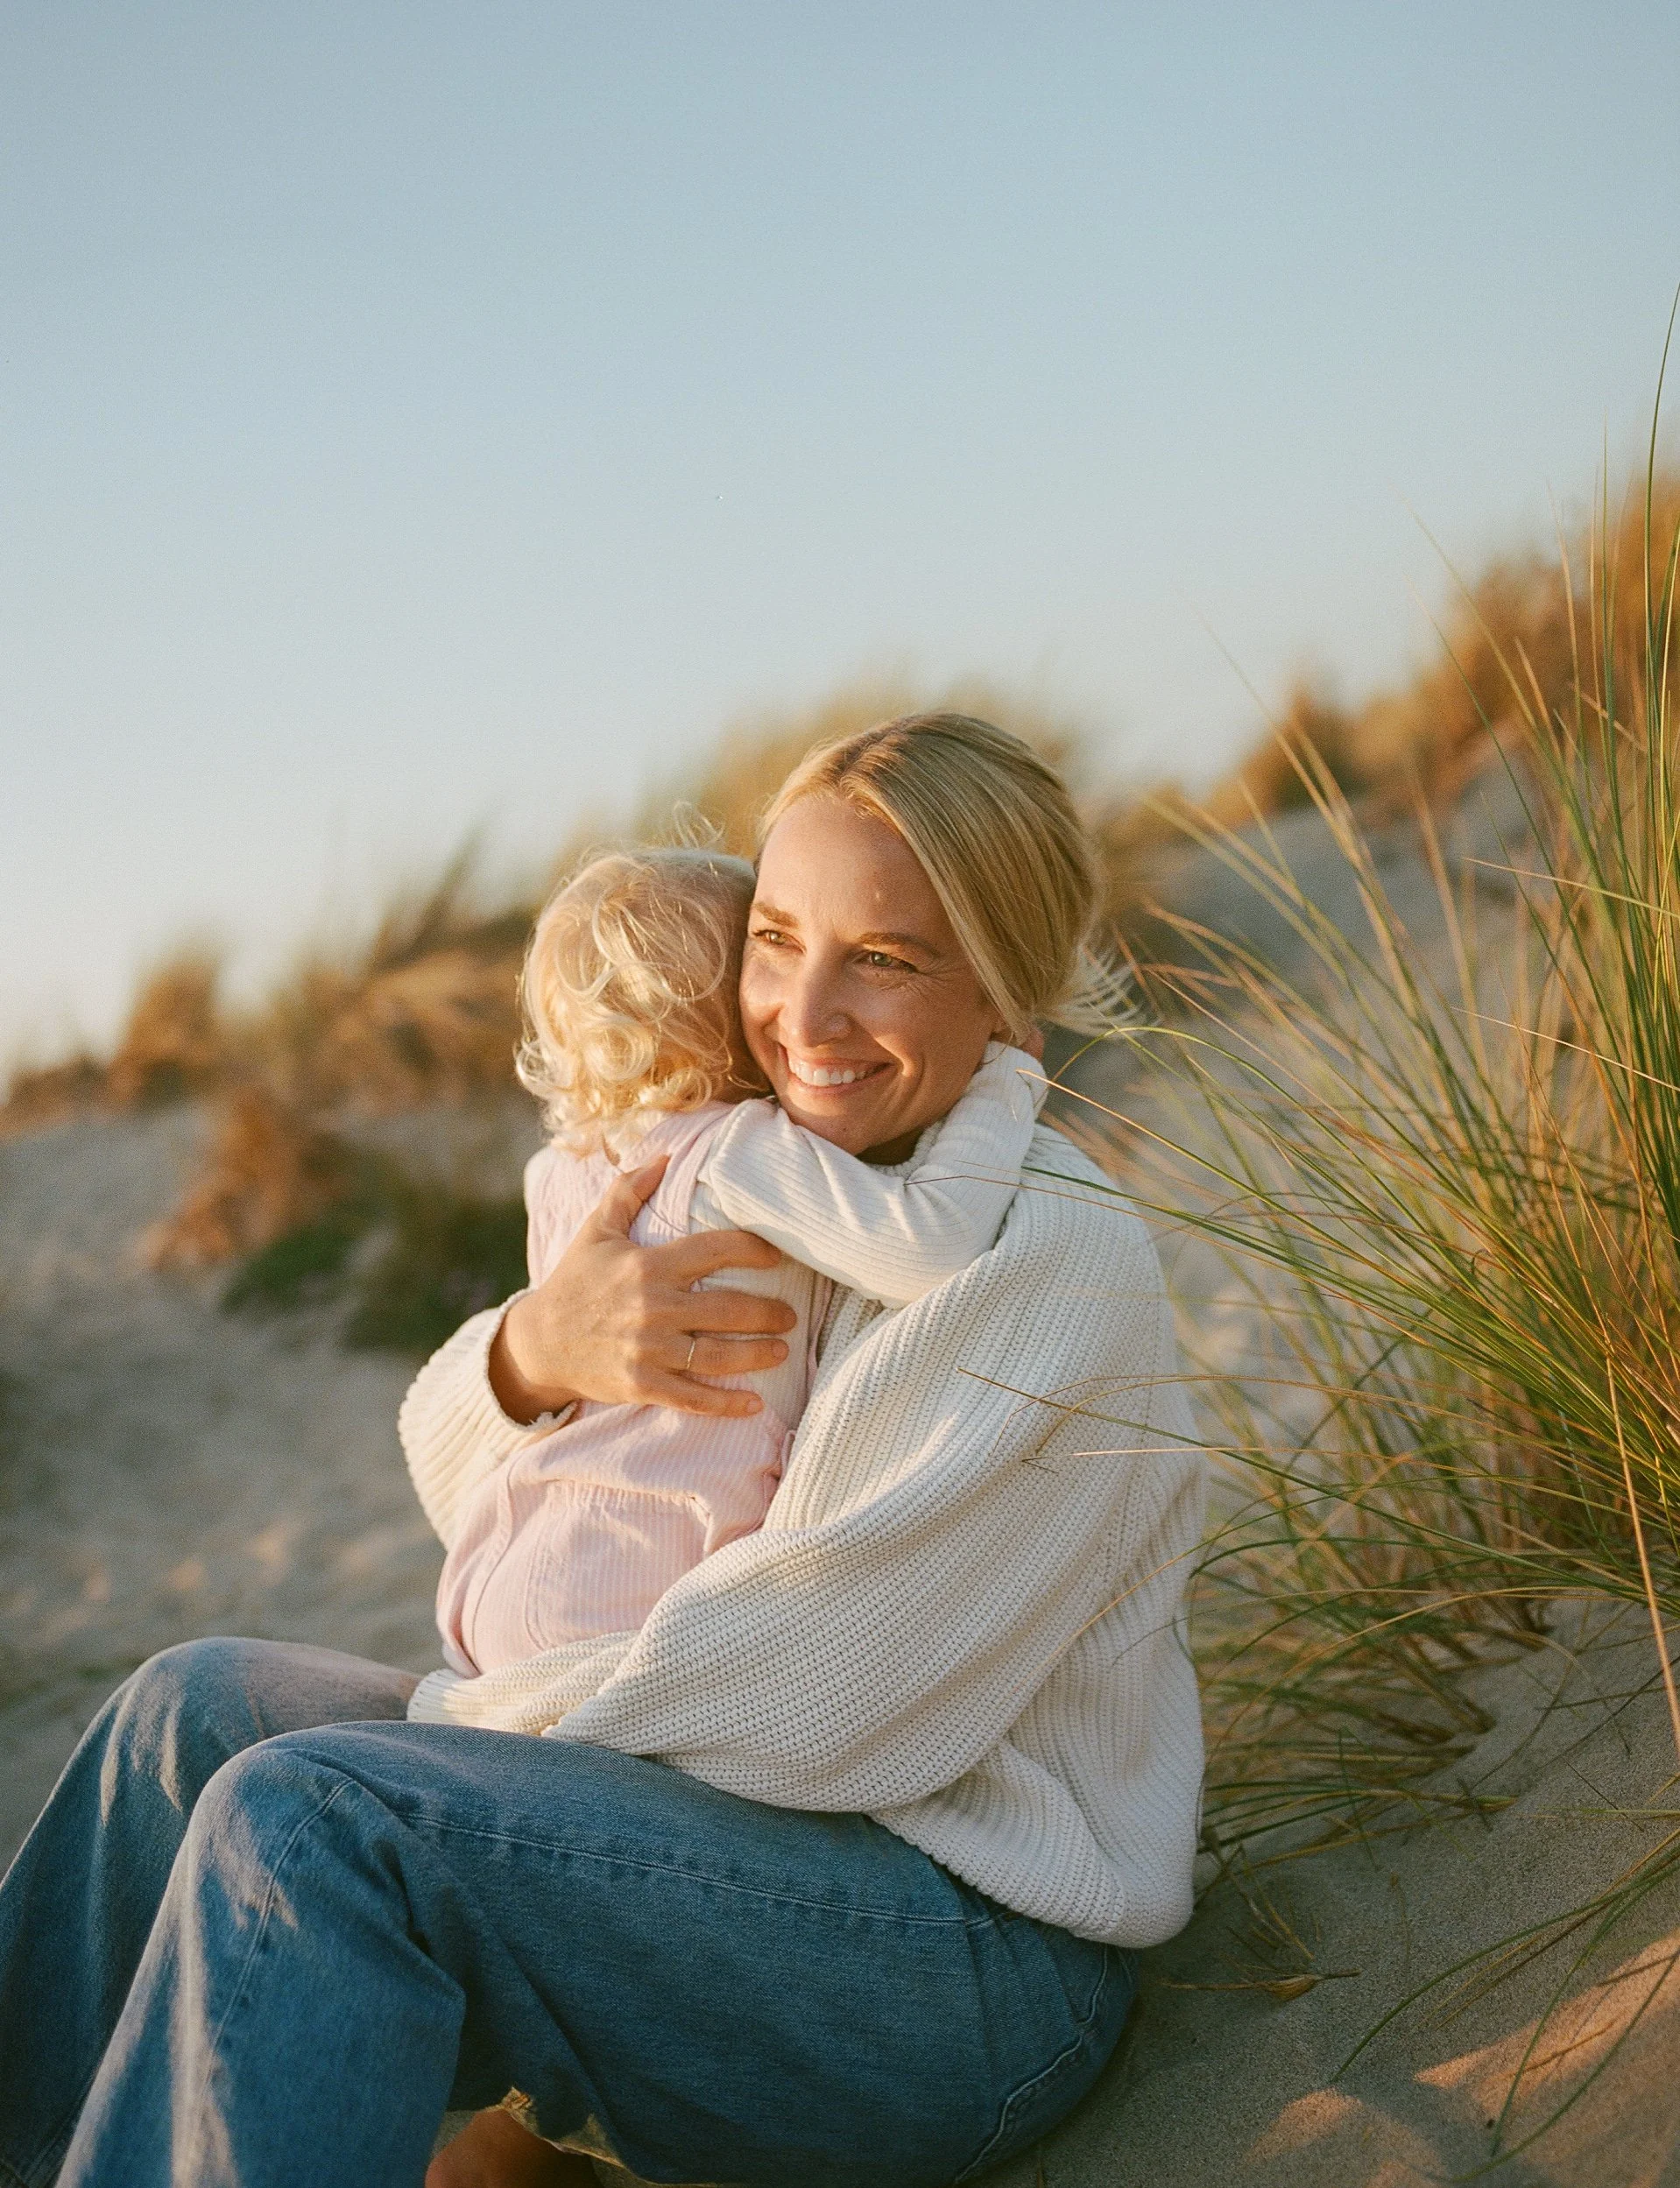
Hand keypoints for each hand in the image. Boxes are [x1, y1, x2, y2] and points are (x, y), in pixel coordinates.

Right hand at [488, 1157, 795, 1422]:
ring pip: (717, 1356)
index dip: (754, 1249)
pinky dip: (725, 1404)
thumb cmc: (574, 1282)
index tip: (779, 1254)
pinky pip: (692, 1398)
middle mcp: (654, 1307)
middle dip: (768, 1313)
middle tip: (792, 1314)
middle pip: (728, 1309)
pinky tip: (753, 1403)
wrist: (539, 1342)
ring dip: (757, 1355)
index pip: (715, 1250)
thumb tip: (664, 1156)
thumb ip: (629, 1191)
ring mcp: (649, 1350)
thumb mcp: (596, 1231)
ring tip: (783, 1350)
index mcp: (649, 1265)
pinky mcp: (642, 1384)